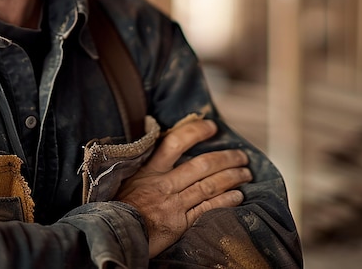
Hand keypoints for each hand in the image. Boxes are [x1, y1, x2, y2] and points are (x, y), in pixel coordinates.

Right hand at [115, 119, 251, 257]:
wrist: (116, 234)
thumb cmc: (121, 205)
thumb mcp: (128, 178)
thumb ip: (147, 165)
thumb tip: (166, 148)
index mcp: (150, 169)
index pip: (175, 142)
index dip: (195, 132)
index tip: (211, 127)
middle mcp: (165, 184)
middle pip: (202, 165)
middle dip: (226, 158)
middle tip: (241, 155)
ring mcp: (174, 204)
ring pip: (209, 185)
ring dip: (231, 178)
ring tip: (245, 173)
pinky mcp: (180, 223)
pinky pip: (208, 208)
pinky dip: (225, 201)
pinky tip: (237, 196)